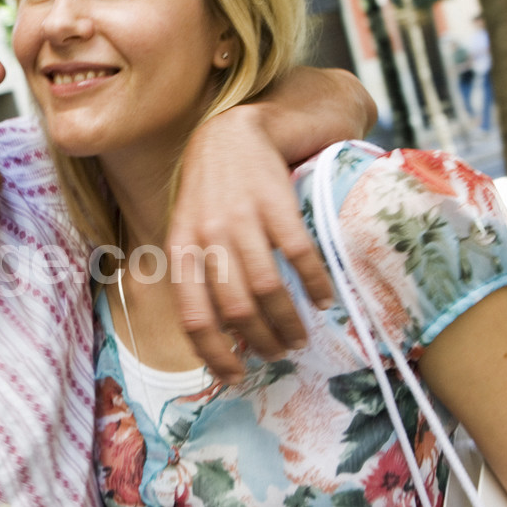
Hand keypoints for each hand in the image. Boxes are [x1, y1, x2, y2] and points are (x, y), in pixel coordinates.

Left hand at [172, 103, 335, 377]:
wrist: (236, 129)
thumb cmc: (213, 188)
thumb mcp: (190, 229)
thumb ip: (198, 272)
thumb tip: (222, 333)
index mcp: (182, 249)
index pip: (194, 317)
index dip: (215, 354)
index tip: (235, 377)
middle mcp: (208, 236)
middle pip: (235, 310)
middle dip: (261, 342)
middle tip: (279, 353)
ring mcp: (242, 219)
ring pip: (266, 290)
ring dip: (288, 322)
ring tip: (301, 336)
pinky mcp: (276, 202)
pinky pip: (298, 255)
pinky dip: (314, 284)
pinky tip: (325, 298)